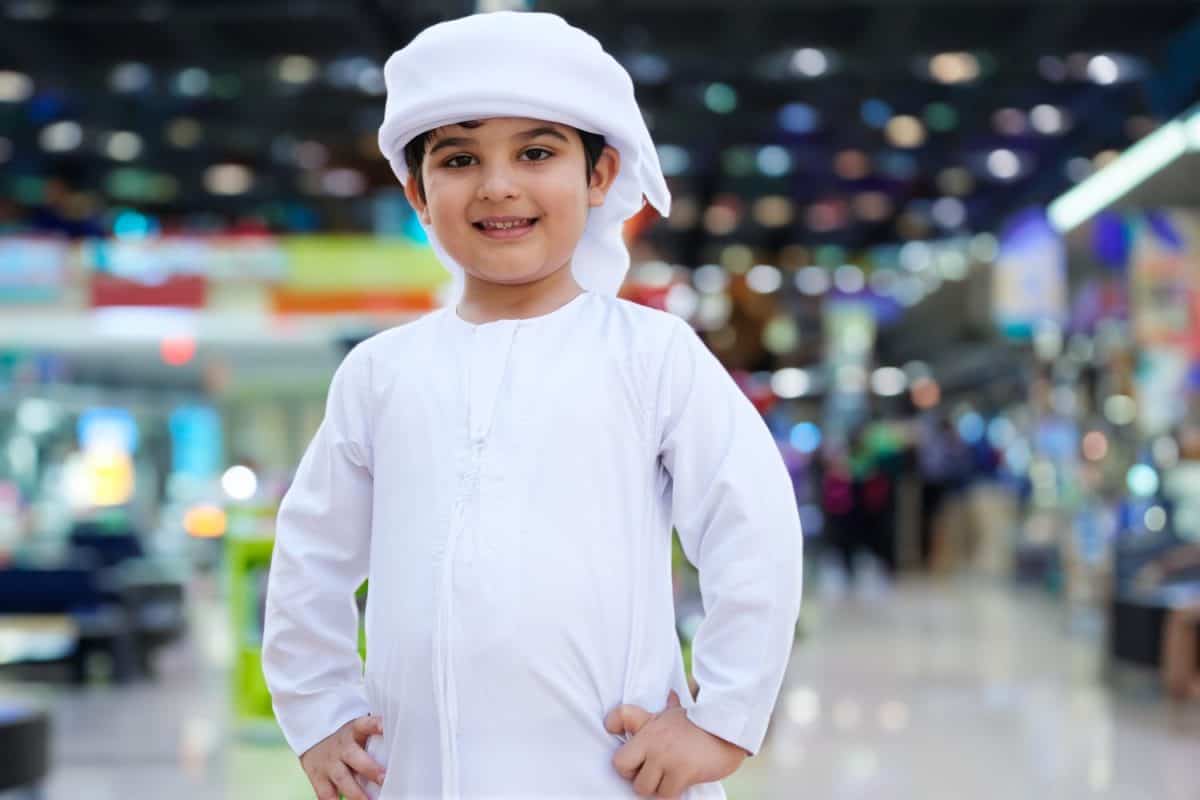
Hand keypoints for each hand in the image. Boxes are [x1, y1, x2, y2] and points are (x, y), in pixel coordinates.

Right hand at [298, 714, 385, 799]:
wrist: (314, 738)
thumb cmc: (347, 738)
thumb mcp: (359, 731)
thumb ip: (376, 737)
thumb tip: (404, 739)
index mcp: (354, 730)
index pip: (365, 724)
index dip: (375, 724)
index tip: (385, 726)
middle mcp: (341, 747)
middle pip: (354, 756)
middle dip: (370, 769)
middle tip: (384, 778)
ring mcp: (329, 763)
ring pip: (342, 779)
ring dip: (356, 793)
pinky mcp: (318, 778)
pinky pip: (326, 793)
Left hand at [604, 691, 747, 798]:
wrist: (729, 730)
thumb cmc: (702, 724)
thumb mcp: (680, 713)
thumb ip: (669, 707)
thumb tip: (670, 695)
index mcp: (650, 722)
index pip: (619, 715)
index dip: (612, 723)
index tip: (615, 730)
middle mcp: (653, 739)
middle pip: (621, 765)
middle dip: (633, 774)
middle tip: (648, 772)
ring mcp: (665, 756)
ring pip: (643, 787)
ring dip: (654, 787)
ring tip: (667, 778)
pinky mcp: (681, 772)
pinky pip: (665, 794)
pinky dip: (672, 793)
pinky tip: (681, 783)